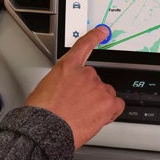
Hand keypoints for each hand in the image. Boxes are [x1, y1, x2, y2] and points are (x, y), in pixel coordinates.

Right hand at [25, 27, 124, 148]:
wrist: (47, 128)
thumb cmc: (42, 113)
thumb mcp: (46, 88)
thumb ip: (62, 83)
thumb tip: (68, 91)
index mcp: (68, 67)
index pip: (84, 46)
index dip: (95, 37)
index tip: (102, 31)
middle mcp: (86, 73)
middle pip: (94, 80)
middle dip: (88, 93)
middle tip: (77, 107)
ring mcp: (99, 87)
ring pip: (104, 94)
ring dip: (97, 103)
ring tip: (82, 115)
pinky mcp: (108, 102)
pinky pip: (116, 105)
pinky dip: (110, 111)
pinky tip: (98, 117)